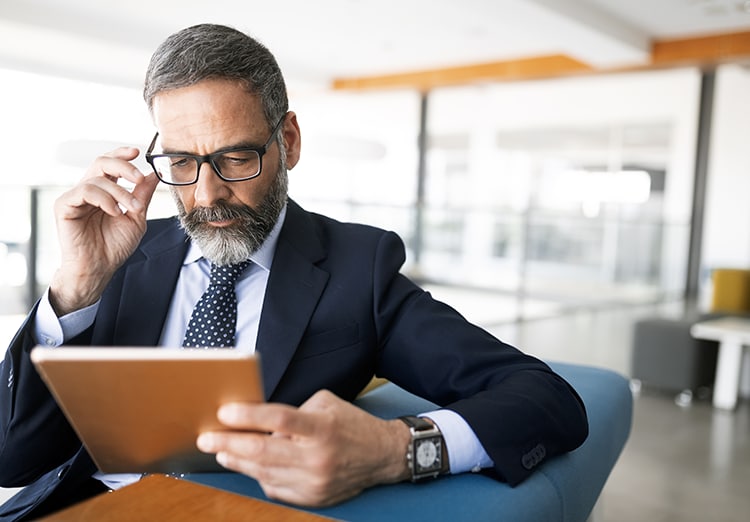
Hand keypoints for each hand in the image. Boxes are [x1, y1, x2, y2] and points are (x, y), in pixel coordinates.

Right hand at [50, 147, 159, 314]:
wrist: (99, 268)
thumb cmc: (114, 246)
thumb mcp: (136, 218)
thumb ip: (143, 196)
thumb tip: (154, 174)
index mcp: (104, 191)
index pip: (110, 164)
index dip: (122, 154)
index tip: (138, 152)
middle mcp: (88, 190)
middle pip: (102, 162)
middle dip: (124, 167)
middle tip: (139, 178)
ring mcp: (74, 197)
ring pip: (97, 178)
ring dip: (120, 192)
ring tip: (132, 209)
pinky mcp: (64, 205)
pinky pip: (84, 190)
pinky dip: (104, 199)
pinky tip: (114, 212)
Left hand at [197, 390, 411, 506]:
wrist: (382, 456)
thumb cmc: (350, 425)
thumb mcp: (326, 404)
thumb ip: (293, 411)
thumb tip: (257, 420)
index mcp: (322, 428)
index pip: (279, 418)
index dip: (248, 415)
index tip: (224, 412)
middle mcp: (318, 457)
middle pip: (264, 450)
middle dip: (229, 443)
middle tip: (207, 438)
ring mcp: (315, 481)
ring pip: (264, 472)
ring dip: (238, 461)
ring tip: (221, 451)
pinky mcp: (313, 498)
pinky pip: (275, 488)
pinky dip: (259, 476)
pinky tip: (248, 465)